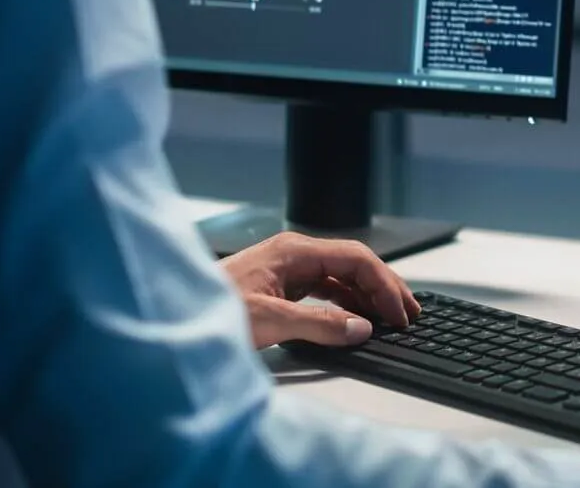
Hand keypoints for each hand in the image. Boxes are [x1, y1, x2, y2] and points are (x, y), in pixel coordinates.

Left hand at [220, 232, 421, 349]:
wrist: (170, 318)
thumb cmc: (209, 313)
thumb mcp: (269, 321)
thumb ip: (320, 324)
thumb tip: (361, 328)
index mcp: (292, 250)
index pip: (354, 258)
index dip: (383, 284)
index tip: (398, 312)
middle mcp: (292, 255)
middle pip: (352, 264)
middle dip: (383, 287)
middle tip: (409, 313)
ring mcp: (285, 272)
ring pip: (340, 278)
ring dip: (367, 297)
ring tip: (391, 318)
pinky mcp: (279, 290)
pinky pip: (324, 291)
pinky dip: (345, 304)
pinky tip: (357, 319)